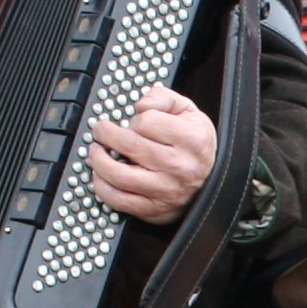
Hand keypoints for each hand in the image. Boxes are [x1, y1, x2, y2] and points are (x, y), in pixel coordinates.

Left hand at [89, 83, 218, 219]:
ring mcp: (167, 191)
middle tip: (101, 131)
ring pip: (120, 176)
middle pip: (130, 146)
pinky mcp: (155, 209)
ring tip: (96, 152)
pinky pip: (120, 201)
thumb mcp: (187, 111)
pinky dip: (102, 187)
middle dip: (106, 134)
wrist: (210, 180)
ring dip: (99, 161)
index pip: (147, 122)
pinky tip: (100, 176)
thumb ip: (163, 98)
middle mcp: (180, 166)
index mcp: (192, 139)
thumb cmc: (193, 144)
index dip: (136, 118)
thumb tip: (140, 105)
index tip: (135, 122)